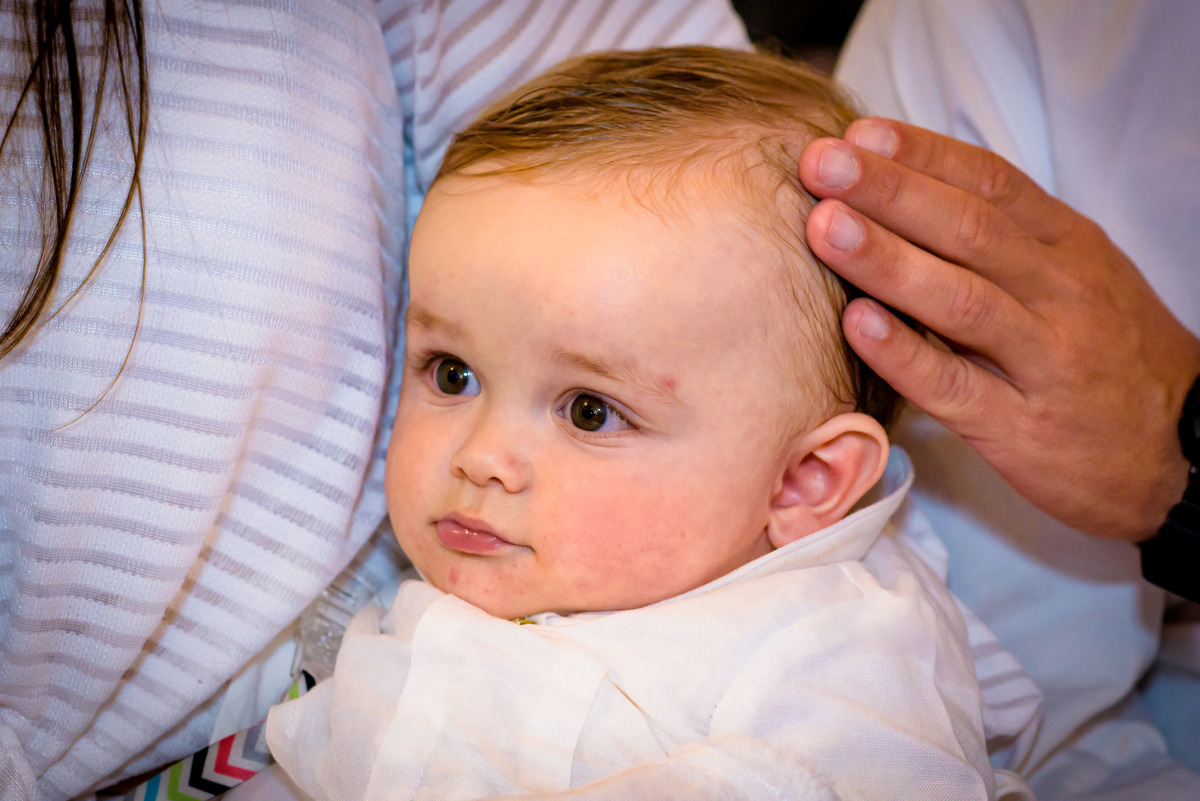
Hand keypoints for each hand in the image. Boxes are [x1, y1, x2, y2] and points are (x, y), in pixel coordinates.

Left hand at [798, 118, 1199, 542]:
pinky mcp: (1020, 427)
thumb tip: (904, 191)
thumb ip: (1006, 238)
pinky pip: (956, 387)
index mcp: (1068, 248)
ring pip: (961, 301)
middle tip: (823, 165)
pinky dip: (905, 355)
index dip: (923, 156)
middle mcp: (1060, 295)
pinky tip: (857, 325)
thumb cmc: (1105, 355)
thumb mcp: (1076, 277)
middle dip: (891, 192)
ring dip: (888, 261)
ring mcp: (1042, 361)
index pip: (991, 183)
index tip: (859, 134)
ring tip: (825, 228)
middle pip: (969, 229)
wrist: (1177, 453)